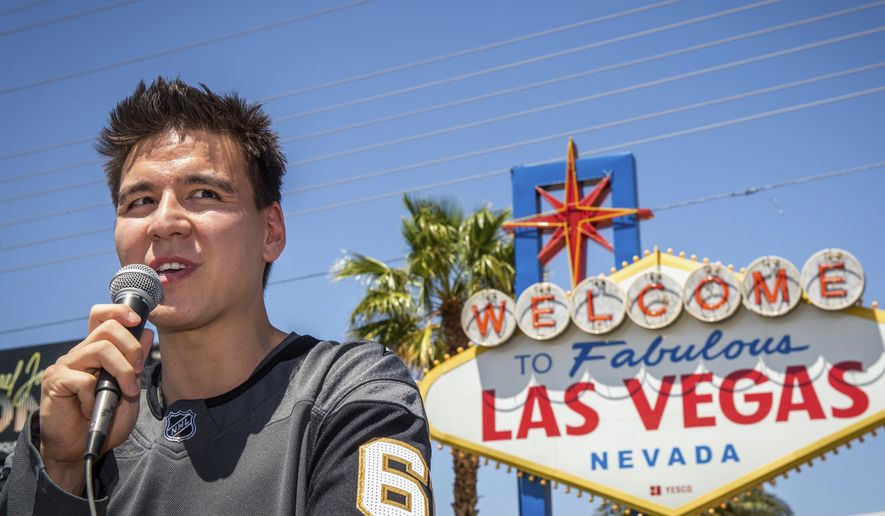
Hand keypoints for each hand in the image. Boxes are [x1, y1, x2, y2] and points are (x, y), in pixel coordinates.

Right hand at [38, 304, 152, 493]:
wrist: (83, 448)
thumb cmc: (105, 419)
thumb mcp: (130, 390)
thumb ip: (136, 363)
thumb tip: (145, 333)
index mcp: (97, 352)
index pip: (102, 317)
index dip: (119, 311)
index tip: (138, 319)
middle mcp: (80, 353)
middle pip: (108, 328)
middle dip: (131, 348)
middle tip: (136, 373)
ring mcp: (66, 365)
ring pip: (99, 348)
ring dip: (121, 371)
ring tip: (125, 392)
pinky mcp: (55, 381)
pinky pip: (83, 379)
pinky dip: (94, 396)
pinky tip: (91, 409)